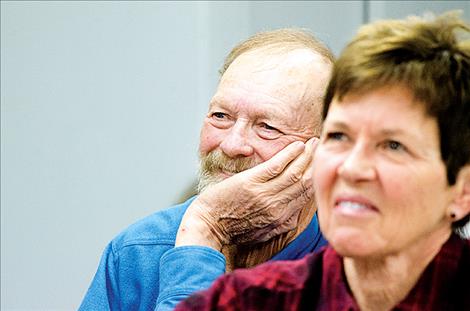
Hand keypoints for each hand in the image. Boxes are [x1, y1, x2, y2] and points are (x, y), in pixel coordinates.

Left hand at [175, 138, 317, 250]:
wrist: (207, 227)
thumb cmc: (232, 230)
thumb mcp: (262, 231)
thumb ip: (280, 222)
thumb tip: (293, 213)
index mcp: (282, 220)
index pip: (307, 197)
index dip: (318, 180)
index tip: (323, 166)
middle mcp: (278, 208)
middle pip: (306, 183)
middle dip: (317, 164)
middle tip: (324, 149)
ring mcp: (265, 195)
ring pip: (295, 173)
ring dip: (307, 156)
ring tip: (316, 142)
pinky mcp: (251, 184)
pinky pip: (276, 166)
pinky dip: (290, 155)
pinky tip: (298, 145)